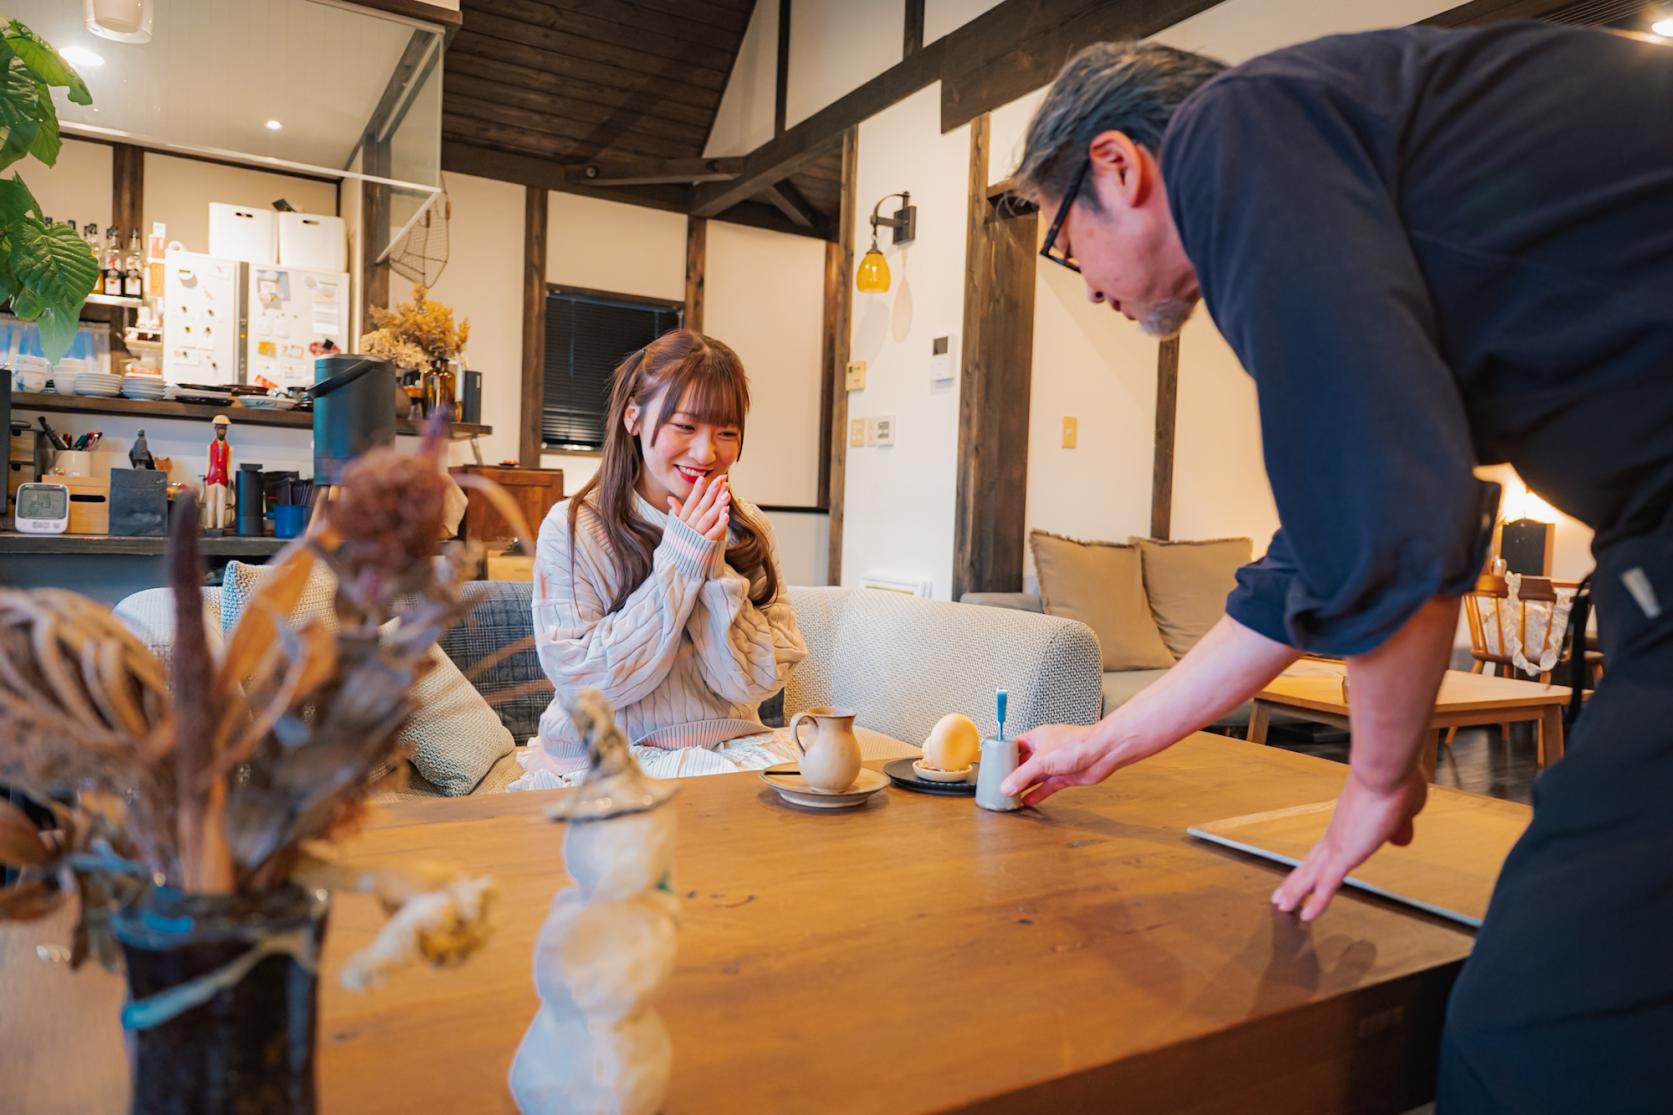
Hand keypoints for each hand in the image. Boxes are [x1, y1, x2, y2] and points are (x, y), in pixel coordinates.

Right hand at [668, 473, 730, 541]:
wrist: (675, 567)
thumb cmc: (677, 544)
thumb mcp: (674, 528)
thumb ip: (676, 513)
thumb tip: (670, 498)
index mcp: (681, 521)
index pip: (690, 502)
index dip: (696, 490)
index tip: (703, 478)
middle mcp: (688, 527)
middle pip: (701, 507)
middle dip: (711, 493)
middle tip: (721, 481)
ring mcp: (696, 536)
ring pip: (707, 518)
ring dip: (717, 506)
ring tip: (727, 495)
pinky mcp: (704, 546)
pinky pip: (712, 534)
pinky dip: (719, 524)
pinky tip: (726, 515)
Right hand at [1000, 722, 1119, 803]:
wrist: (1101, 752)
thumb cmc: (1077, 744)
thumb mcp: (1041, 760)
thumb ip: (1022, 775)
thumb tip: (1007, 786)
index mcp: (1036, 738)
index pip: (1014, 746)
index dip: (1004, 756)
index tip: (994, 767)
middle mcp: (1045, 750)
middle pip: (1024, 764)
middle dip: (1013, 774)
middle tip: (1001, 785)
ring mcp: (1055, 764)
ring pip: (1035, 777)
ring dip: (1025, 786)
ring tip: (1011, 796)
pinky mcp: (1064, 776)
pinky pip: (1047, 787)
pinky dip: (1038, 794)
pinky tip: (1029, 800)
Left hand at [1271, 766, 1427, 921]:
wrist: (1386, 770)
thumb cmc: (1396, 782)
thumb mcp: (1404, 809)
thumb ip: (1400, 825)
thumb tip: (1401, 837)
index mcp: (1348, 823)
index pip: (1327, 849)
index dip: (1316, 863)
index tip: (1306, 872)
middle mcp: (1337, 833)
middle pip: (1310, 863)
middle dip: (1296, 882)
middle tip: (1281, 896)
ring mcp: (1338, 844)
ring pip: (1311, 876)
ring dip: (1297, 893)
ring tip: (1283, 907)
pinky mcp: (1344, 854)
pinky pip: (1328, 884)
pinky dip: (1317, 902)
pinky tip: (1307, 916)